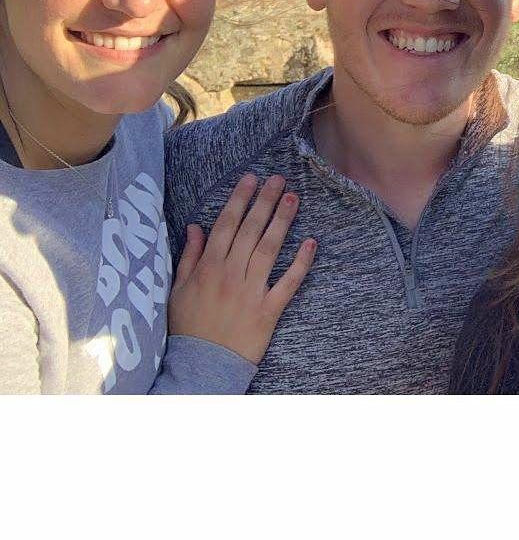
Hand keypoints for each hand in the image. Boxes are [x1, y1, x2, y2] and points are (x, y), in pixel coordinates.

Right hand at [168, 173, 316, 363]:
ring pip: (269, 249)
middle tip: (278, 179)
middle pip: (250, 231)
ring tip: (293, 198)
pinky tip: (312, 243)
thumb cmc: (189, 328)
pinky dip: (301, 263)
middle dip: (264, 202)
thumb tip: (195, 227)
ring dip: (282, 222)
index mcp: (208, 268)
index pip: (226, 225)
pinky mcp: (269, 310)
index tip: (251, 179)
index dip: (239, 200)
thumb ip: (188, 257)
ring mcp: (251, 292)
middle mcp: (230, 275)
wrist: (201, 367)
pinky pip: (288, 283)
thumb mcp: (178, 291)